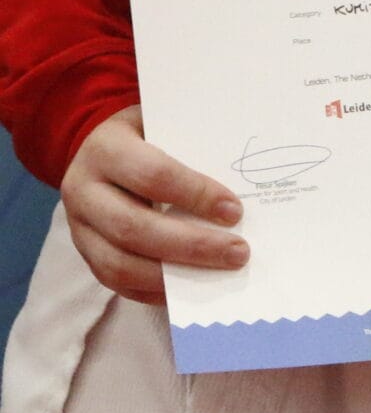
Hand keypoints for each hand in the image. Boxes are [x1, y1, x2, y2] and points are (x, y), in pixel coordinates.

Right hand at [61, 105, 246, 303]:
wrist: (96, 146)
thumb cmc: (147, 133)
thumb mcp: (166, 122)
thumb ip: (196, 142)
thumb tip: (249, 177)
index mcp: (106, 149)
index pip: (153, 176)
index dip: (196, 195)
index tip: (235, 211)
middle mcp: (83, 190)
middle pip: (134, 228)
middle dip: (192, 246)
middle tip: (239, 252)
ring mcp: (78, 227)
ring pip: (119, 264)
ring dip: (173, 276)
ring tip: (219, 274)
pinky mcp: (84, 253)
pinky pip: (113, 281)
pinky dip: (153, 290)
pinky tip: (189, 289)